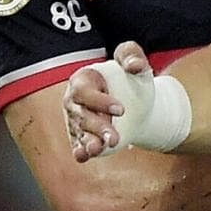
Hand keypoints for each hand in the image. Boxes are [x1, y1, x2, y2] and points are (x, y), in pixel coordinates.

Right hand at [64, 41, 151, 161]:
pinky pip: (78, 145)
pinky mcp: (82, 137)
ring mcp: (77, 121)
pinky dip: (80, 151)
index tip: (121, 110)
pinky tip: (84, 156)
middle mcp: (75, 102)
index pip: (84, 91)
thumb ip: (132, 55)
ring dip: (88, 142)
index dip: (100, 101)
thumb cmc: (129, 75)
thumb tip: (134, 65)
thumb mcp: (133, 58)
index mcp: (82, 79)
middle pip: (81, 116)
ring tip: (98, 149)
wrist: (136, 100)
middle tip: (114, 138)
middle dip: (97, 127)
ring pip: (79, 133)